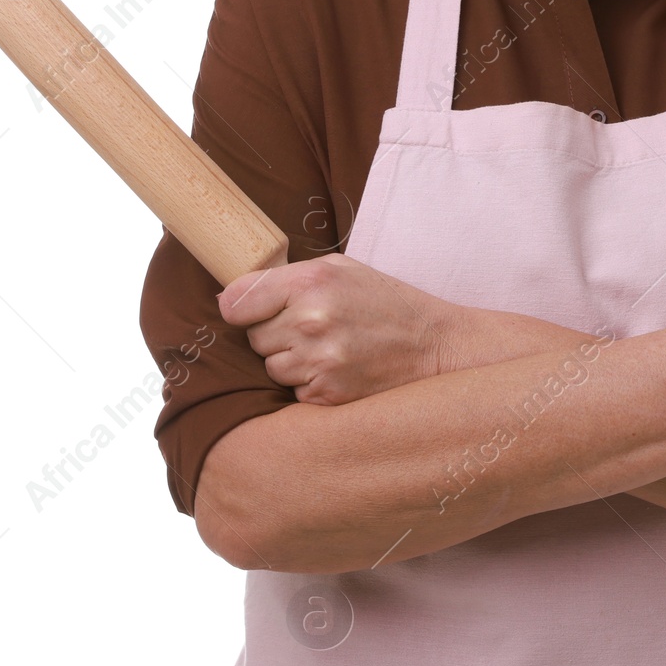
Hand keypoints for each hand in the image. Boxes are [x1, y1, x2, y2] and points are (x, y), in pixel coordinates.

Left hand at [216, 253, 456, 404]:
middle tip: (313, 328)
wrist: (435, 347)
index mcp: (310, 282)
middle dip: (275, 334)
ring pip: (271, 368)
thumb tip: (230, 297)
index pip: (235, 302)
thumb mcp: (342, 269)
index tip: (250, 310)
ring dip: (291, 361)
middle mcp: (310, 322)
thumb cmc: (386, 303)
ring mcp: (319, 362)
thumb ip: (288, 277)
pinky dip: (309, 384)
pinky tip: (339, 370)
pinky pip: (292, 392)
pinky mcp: (326, 396)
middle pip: (253, 338)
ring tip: (329, 349)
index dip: (241, 307)